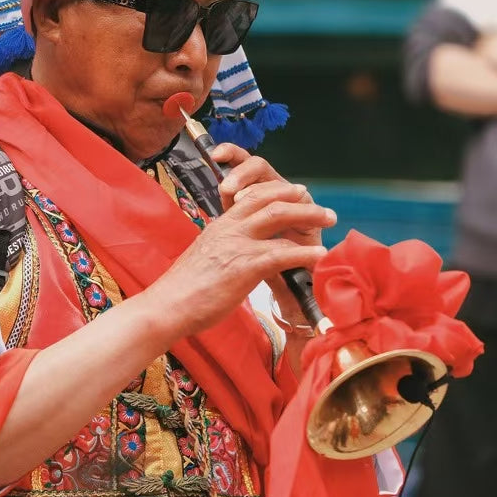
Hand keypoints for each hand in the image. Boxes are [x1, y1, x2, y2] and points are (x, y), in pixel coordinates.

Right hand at [145, 176, 334, 339]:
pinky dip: (304, 252)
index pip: (251, 197)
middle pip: (269, 200)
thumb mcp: (205, 260)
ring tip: (330, 219)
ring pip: (278, 217)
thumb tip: (232, 258)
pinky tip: (320, 255)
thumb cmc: (183, 291)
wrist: (167, 306)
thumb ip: (222, 251)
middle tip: (322, 207)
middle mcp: (229, 228)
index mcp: (219, 226)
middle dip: (300, 199)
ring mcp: (237, 244)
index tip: (296, 192)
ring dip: (309, 216)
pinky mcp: (244, 266)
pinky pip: (281, 252)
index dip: (276, 191)